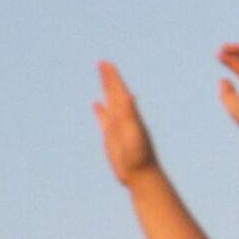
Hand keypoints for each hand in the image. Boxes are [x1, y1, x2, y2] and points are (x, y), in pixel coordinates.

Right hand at [94, 63, 160, 184]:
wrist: (141, 174)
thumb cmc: (140, 156)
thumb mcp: (135, 133)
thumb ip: (131, 113)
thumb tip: (129, 94)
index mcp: (129, 114)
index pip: (119, 91)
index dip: (113, 77)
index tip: (106, 64)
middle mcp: (124, 117)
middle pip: (114, 93)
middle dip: (108, 78)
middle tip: (102, 63)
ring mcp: (117, 126)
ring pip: (109, 103)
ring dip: (105, 90)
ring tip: (102, 77)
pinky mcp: (111, 137)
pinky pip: (104, 119)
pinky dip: (100, 111)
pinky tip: (96, 104)